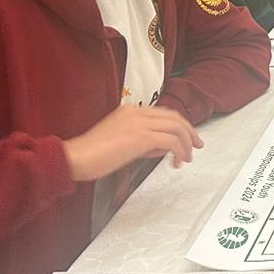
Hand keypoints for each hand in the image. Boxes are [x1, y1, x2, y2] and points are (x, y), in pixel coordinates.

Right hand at [63, 105, 203, 180]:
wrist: (76, 157)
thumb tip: (159, 148)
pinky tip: (177, 163)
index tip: (187, 138)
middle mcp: (137, 112)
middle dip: (190, 132)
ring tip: (187, 158)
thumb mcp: (119, 141)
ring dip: (187, 144)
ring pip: (177, 128)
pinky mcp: (141, 137)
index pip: (164, 113)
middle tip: (197, 145)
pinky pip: (171, 142)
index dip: (179, 125)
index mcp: (130, 110)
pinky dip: (179, 152)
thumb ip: (139, 140)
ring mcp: (139, 123)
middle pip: (175, 117)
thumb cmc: (92, 154)